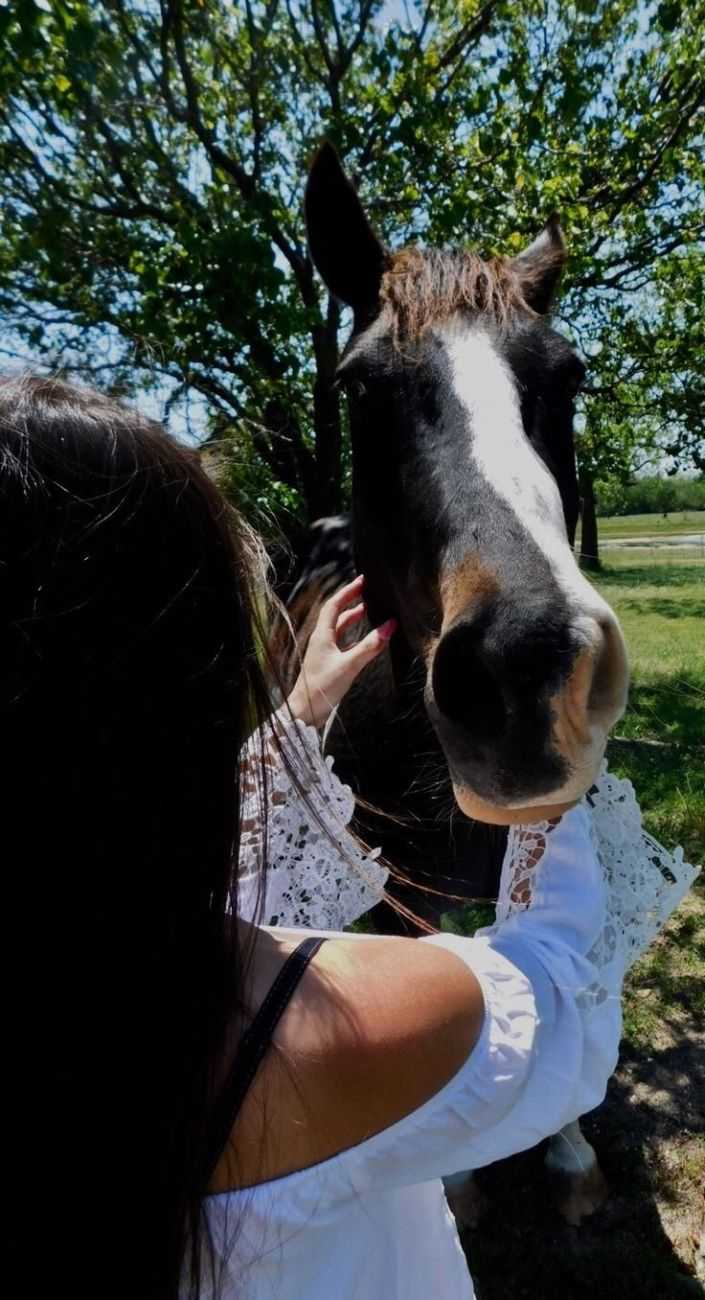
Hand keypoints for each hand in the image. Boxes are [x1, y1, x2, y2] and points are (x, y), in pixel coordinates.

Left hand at [287, 575, 396, 727]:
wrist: (305, 711)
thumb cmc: (322, 687)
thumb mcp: (349, 665)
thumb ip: (370, 646)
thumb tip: (390, 626)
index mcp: (322, 635)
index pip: (334, 605)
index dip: (348, 591)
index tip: (362, 580)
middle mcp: (322, 640)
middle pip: (337, 614)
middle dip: (352, 601)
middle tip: (369, 591)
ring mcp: (325, 651)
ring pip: (340, 628)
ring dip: (354, 618)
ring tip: (371, 610)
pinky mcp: (329, 663)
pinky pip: (343, 642)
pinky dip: (355, 636)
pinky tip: (365, 638)